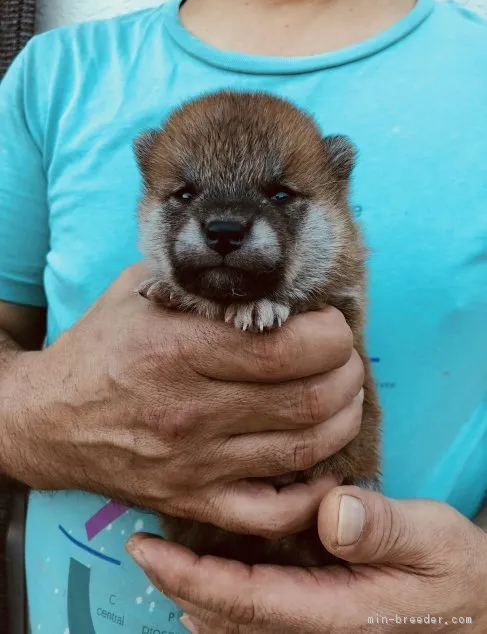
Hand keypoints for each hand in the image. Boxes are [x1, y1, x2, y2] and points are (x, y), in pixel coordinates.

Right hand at [3, 263, 362, 536]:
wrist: (48, 419)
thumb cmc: (101, 347)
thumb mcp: (142, 292)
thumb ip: (205, 281)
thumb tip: (274, 278)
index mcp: (178, 349)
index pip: (286, 347)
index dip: (331, 335)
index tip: (331, 326)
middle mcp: (189, 411)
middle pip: (306, 399)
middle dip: (346, 374)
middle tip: (345, 360)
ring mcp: (193, 464)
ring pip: (302, 451)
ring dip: (342, 420)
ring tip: (343, 397)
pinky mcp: (193, 501)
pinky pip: (272, 513)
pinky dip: (314, 494)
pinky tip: (323, 465)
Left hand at [127, 487, 486, 632]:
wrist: (478, 606)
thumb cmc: (457, 572)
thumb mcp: (432, 539)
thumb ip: (383, 528)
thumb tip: (331, 513)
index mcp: (335, 612)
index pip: (246, 600)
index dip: (190, 577)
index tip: (146, 550)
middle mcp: (316, 627)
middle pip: (229, 615)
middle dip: (179, 584)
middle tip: (142, 546)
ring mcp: (317, 626)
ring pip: (238, 621)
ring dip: (197, 591)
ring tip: (165, 557)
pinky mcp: (322, 616)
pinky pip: (259, 614)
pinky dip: (226, 595)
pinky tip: (213, 575)